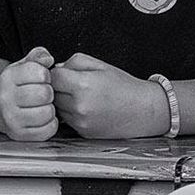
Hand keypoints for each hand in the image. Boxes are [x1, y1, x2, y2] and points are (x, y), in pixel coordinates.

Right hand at [0, 46, 57, 141]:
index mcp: (8, 78)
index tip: (41, 78)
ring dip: (50, 109)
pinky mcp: (19, 135)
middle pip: (44, 94)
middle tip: (44, 94)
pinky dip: (50, 124)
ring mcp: (12, 119)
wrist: (0, 107)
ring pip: (47, 113)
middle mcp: (6, 99)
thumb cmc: (18, 86)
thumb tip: (48, 59)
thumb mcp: (24, 65)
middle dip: (49, 93)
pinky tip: (43, 118)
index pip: (39, 72)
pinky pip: (47, 130)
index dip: (46, 75)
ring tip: (43, 106)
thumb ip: (38, 56)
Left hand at [49, 52, 171, 139]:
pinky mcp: (84, 132)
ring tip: (81, 96)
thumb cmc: (125, 87)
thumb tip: (57, 68)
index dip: (56, 73)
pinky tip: (86, 108)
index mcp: (83, 85)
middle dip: (58, 88)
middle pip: (52, 94)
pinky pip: (67, 120)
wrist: (143, 110)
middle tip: (72, 84)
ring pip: (57, 108)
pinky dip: (72, 114)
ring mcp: (81, 121)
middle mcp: (79, 106)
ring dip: (63, 101)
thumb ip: (74, 62)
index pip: (52, 77)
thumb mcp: (100, 65)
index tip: (63, 73)